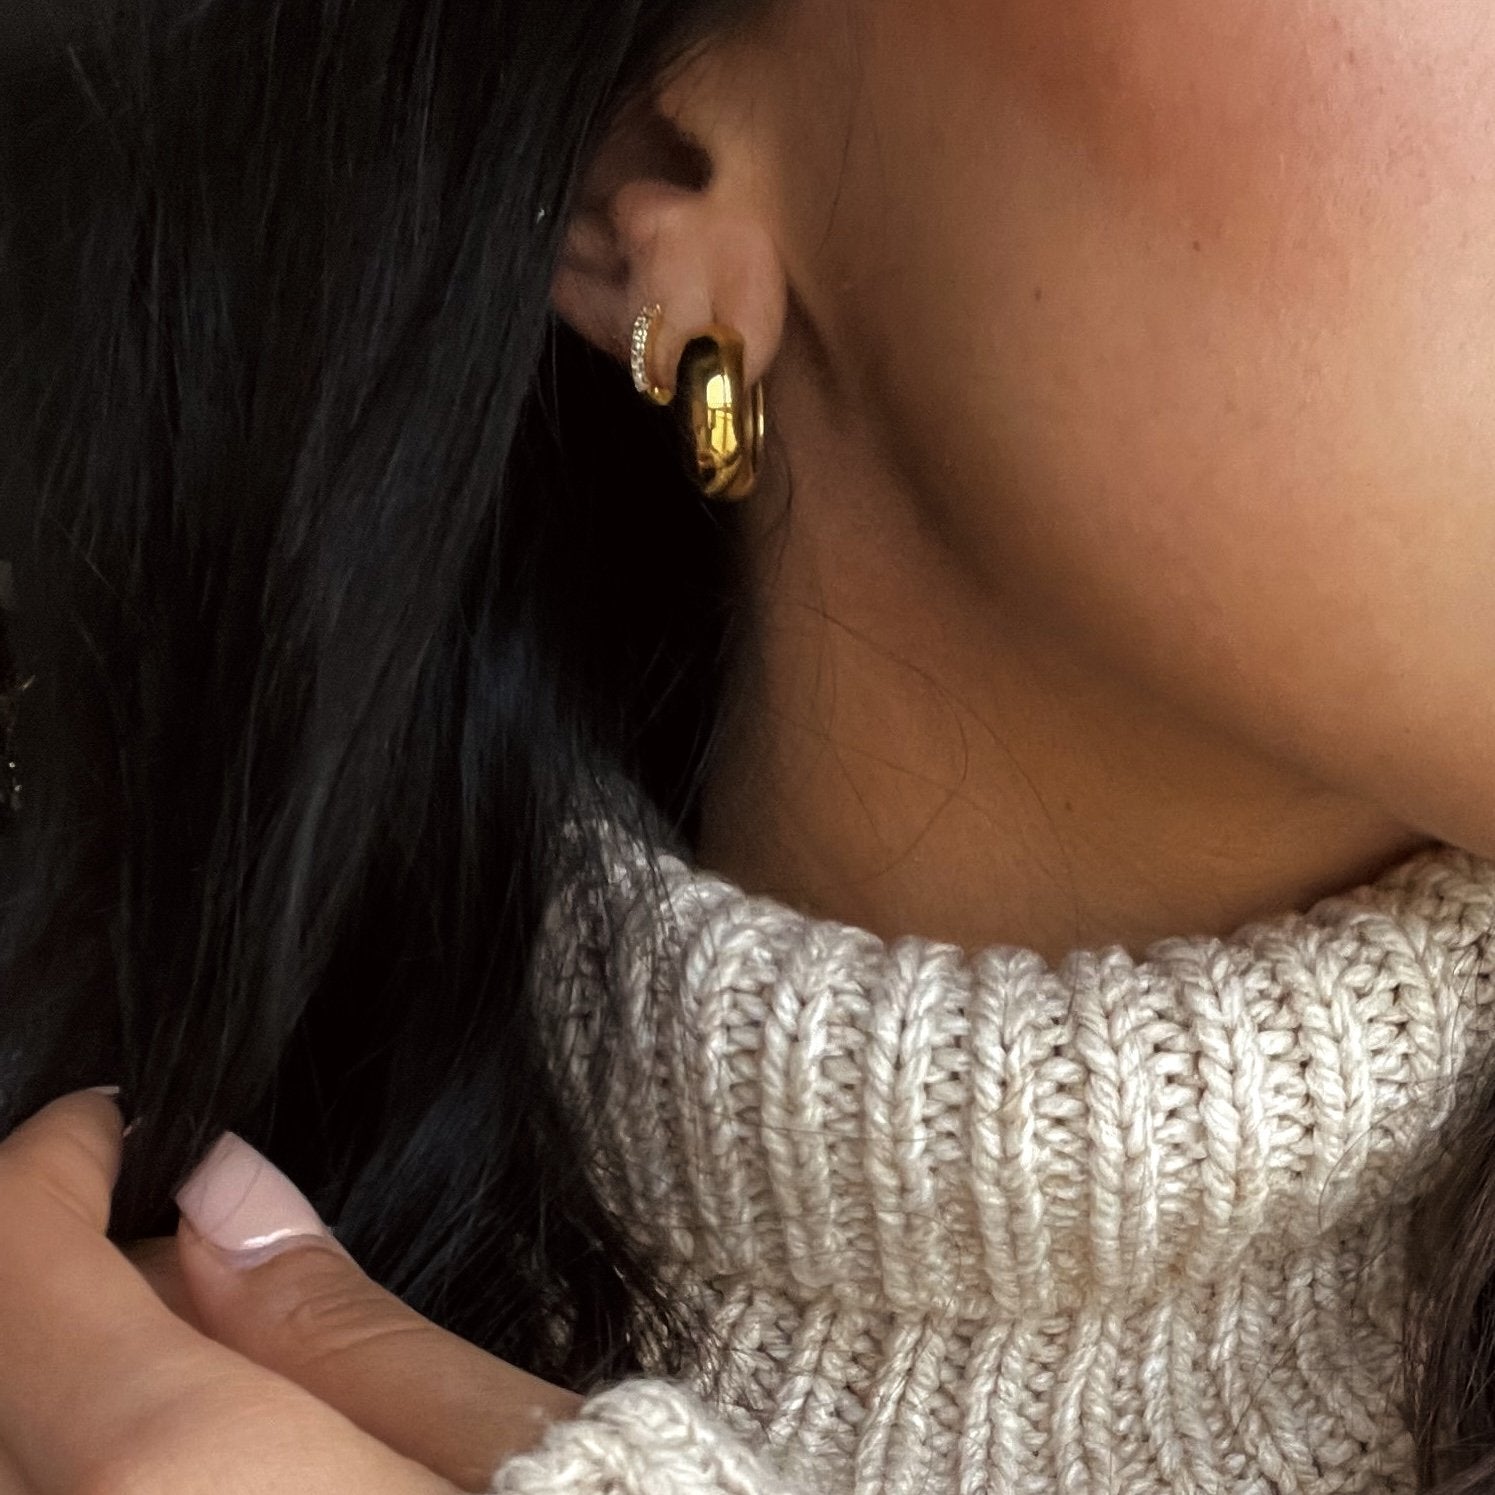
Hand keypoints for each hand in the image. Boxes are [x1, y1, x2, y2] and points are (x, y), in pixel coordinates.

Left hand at [0, 1090, 580, 1493]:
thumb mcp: (494, 1443)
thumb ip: (331, 1321)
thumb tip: (215, 1189)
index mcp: (186, 1490)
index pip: (17, 1280)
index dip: (46, 1171)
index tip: (103, 1130)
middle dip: (65, 1295)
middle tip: (202, 1276)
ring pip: (13, 1473)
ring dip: (68, 1405)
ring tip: (212, 1386)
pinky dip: (82, 1474)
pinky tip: (205, 1476)